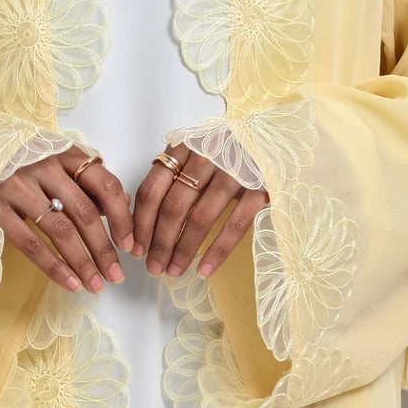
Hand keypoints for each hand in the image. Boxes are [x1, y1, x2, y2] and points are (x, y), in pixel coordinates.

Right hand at [0, 146, 134, 295]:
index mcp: (64, 154)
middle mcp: (44, 167)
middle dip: (104, 249)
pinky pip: (31, 243)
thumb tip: (124, 206)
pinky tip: (69, 283)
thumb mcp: (56, 164)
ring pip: (61, 230)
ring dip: (82, 262)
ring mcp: (18, 187)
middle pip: (85, 212)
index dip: (122, 217)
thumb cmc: (21, 163)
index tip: (130, 245)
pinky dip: (54, 266)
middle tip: (116, 276)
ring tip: (95, 285)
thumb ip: (87, 183)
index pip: (105, 184)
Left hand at [131, 142, 267, 283]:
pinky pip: (235, 225)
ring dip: (184, 250)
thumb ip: (170, 175)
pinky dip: (218, 251)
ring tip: (174, 271)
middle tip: (153, 267)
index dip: (141, 223)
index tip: (135, 249)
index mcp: (184, 148)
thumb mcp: (194, 153)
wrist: (273, 135)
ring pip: (201, 218)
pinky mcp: (260, 186)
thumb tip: (142, 220)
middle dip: (160, 243)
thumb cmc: (227, 150)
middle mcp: (206, 157)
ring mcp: (234, 172)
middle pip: (173, 207)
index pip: (153, 190)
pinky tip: (204, 270)